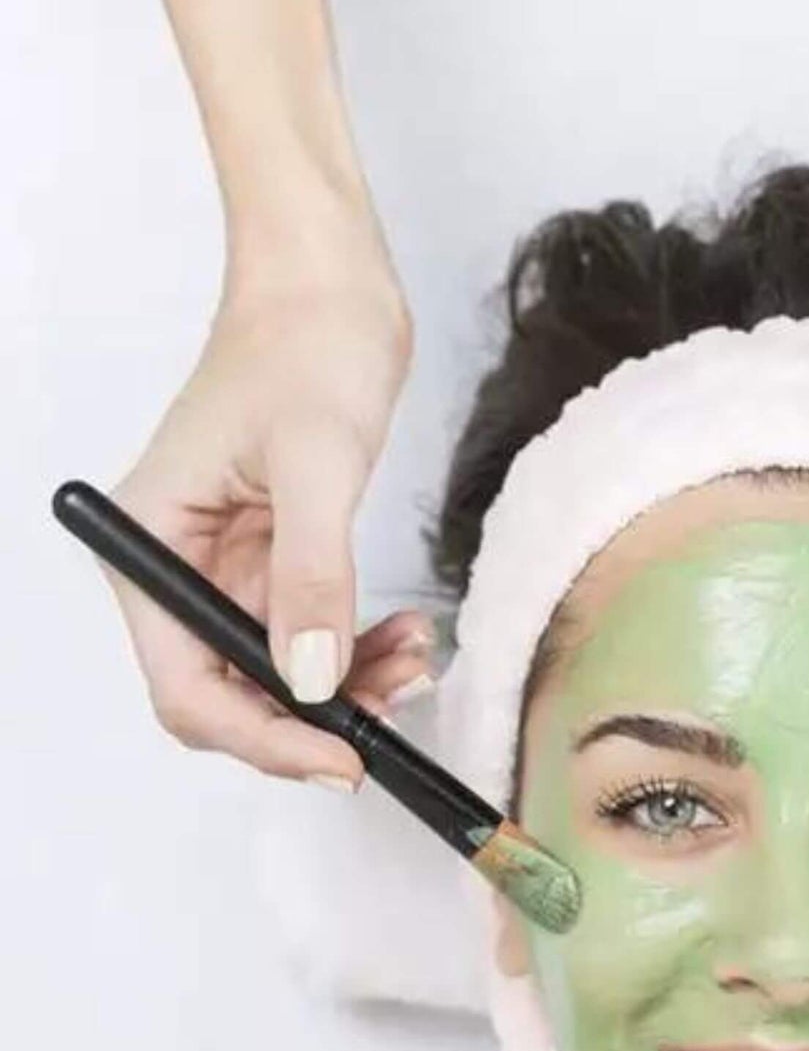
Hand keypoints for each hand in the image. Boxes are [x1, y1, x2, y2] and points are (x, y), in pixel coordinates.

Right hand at [105, 253, 418, 787]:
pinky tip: (408, 635)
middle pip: (232, 695)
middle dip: (314, 718)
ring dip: (349, 687)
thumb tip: (307, 679)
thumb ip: (310, 576)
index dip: (263, 738)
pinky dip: (360, 650)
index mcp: (151, 546)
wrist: (330, 290)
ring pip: (280, 674)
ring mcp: (228, 569)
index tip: (340, 760)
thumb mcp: (314, 463)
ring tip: (415, 660)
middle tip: (391, 717)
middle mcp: (178, 569)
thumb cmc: (304, 345)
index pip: (188, 686)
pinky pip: (313, 636)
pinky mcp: (276, 560)